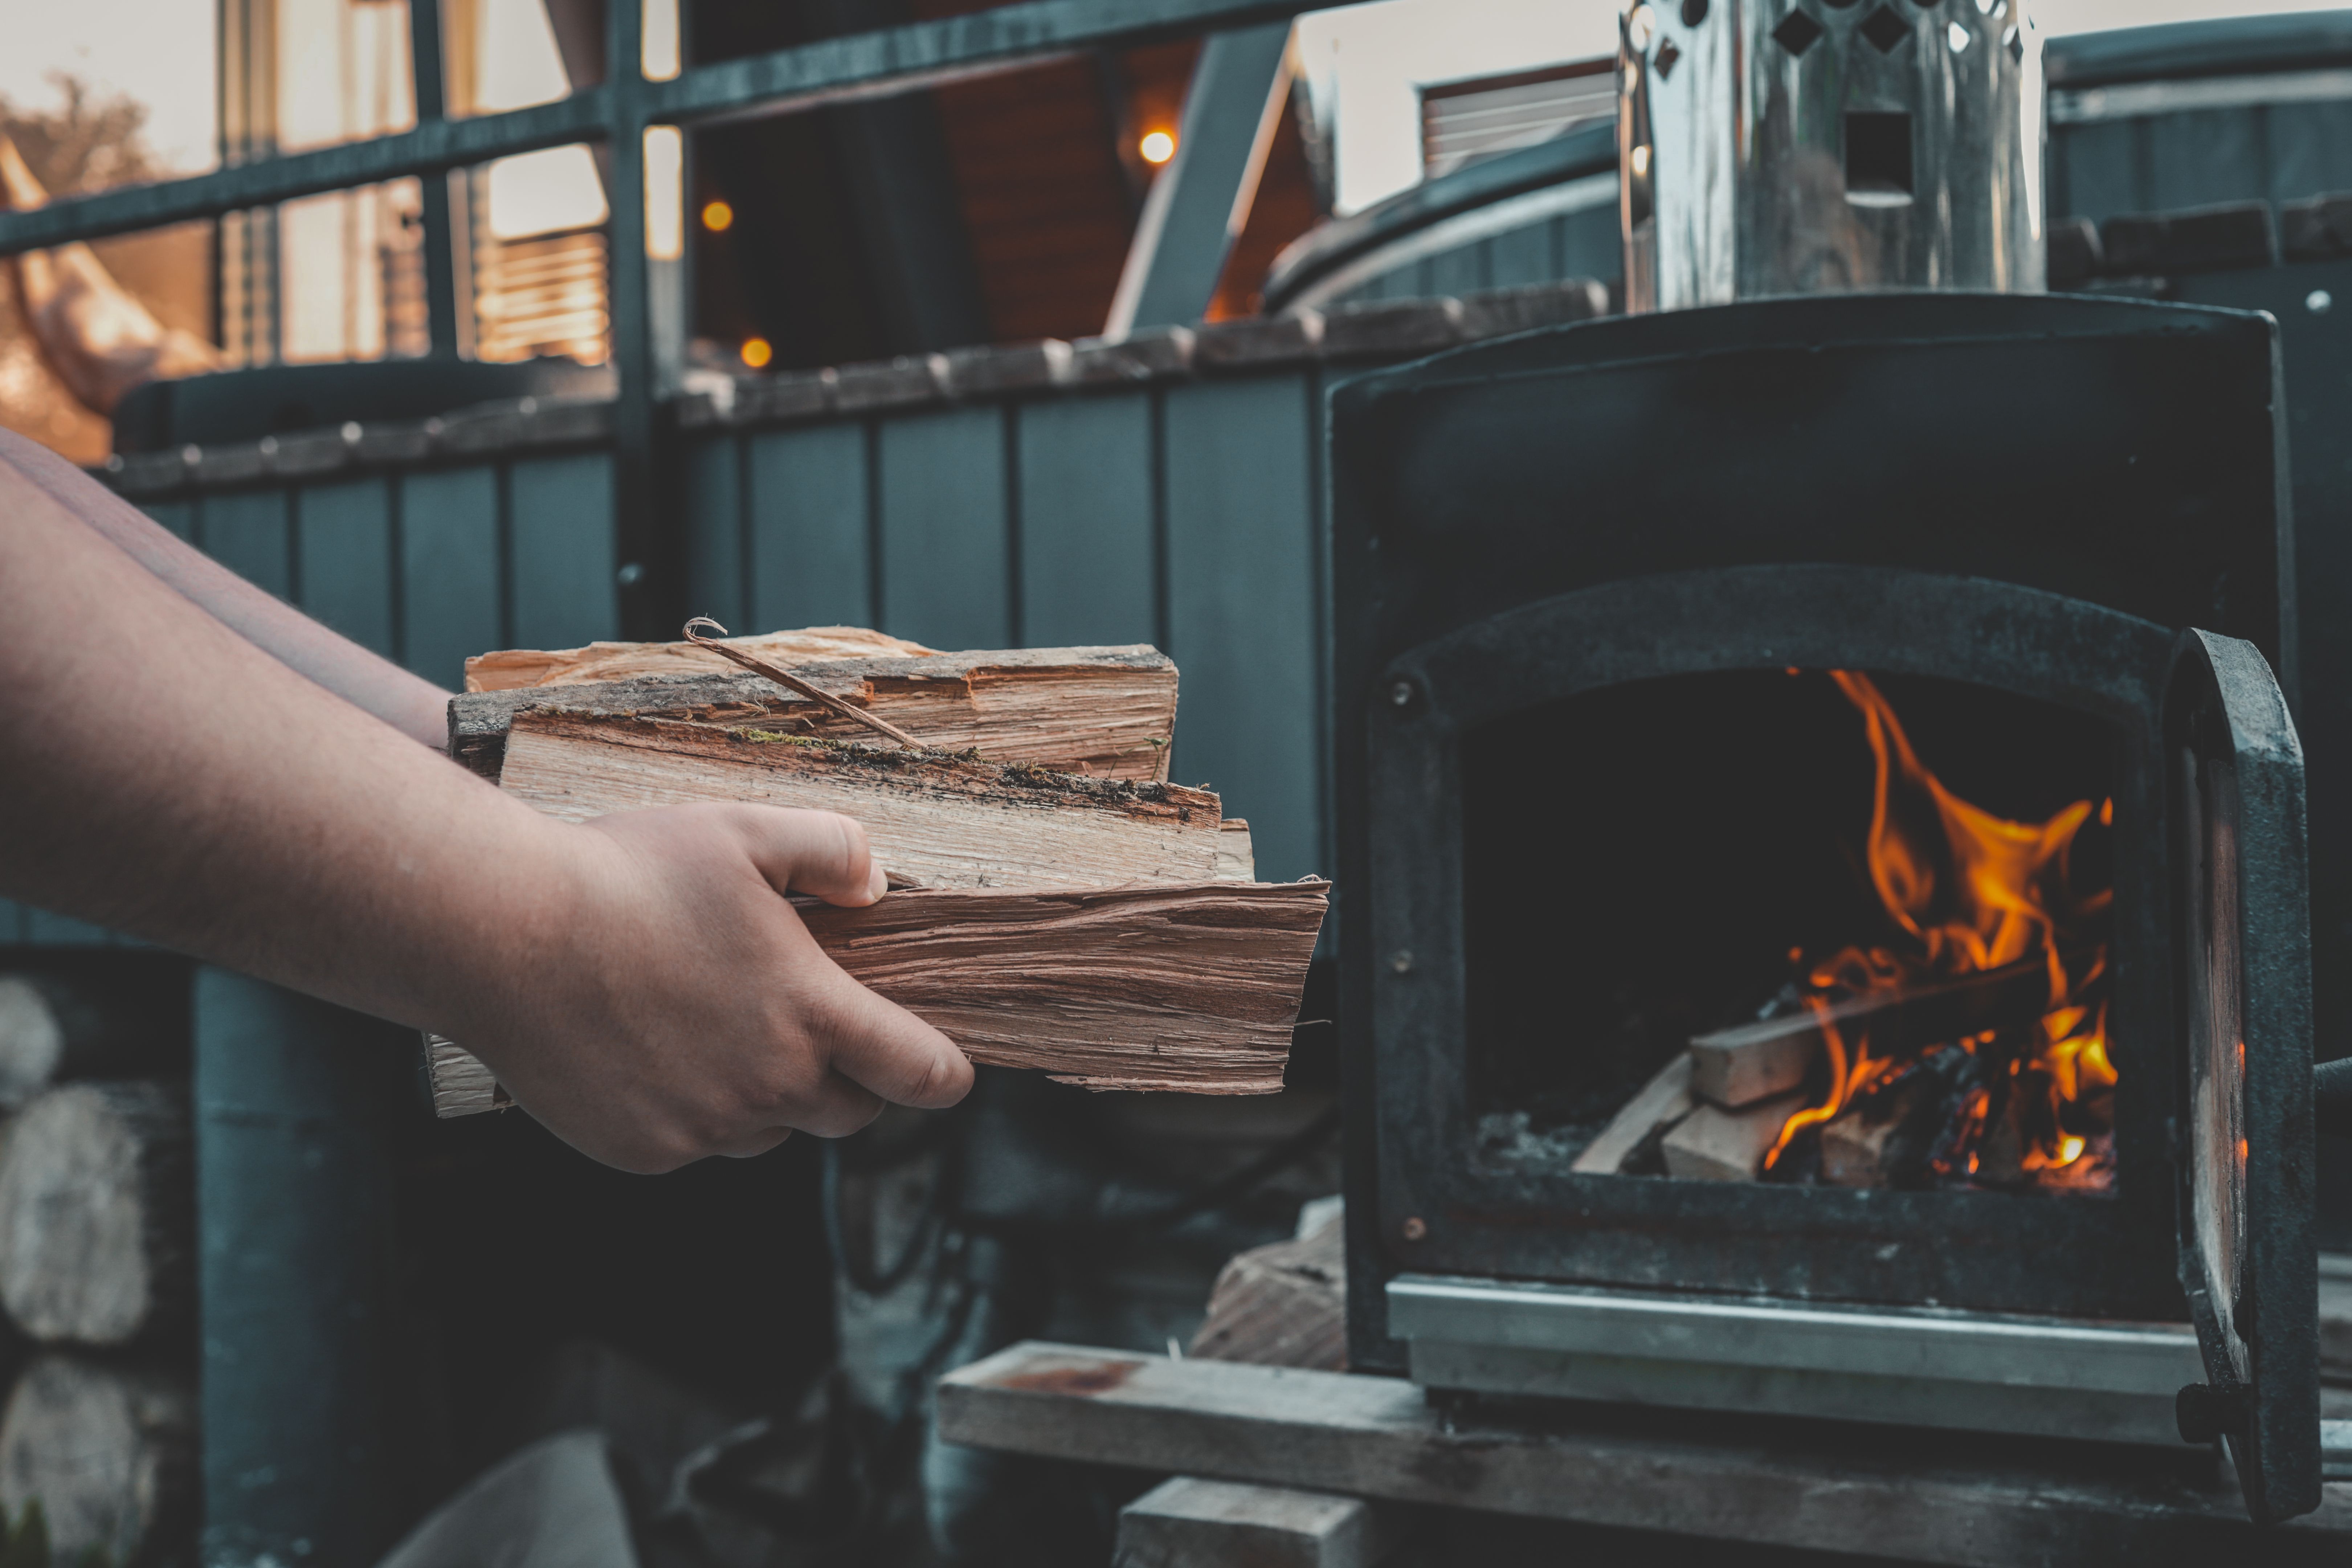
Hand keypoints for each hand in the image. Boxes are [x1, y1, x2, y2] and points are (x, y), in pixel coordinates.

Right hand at [456, 803, 972, 1172]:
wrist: (502, 932)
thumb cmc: (627, 873)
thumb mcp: (747, 831)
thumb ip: (833, 851)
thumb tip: (876, 886)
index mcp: (811, 1015)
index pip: (921, 1073)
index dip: (945, 1071)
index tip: (945, 1066)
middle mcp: (768, 1087)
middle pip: (852, 1114)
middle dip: (849, 1078)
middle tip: (807, 1022)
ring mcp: (703, 1128)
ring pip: (770, 1130)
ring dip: (766, 1094)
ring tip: (714, 1022)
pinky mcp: (644, 1151)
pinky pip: (698, 1142)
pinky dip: (694, 1108)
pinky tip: (653, 1046)